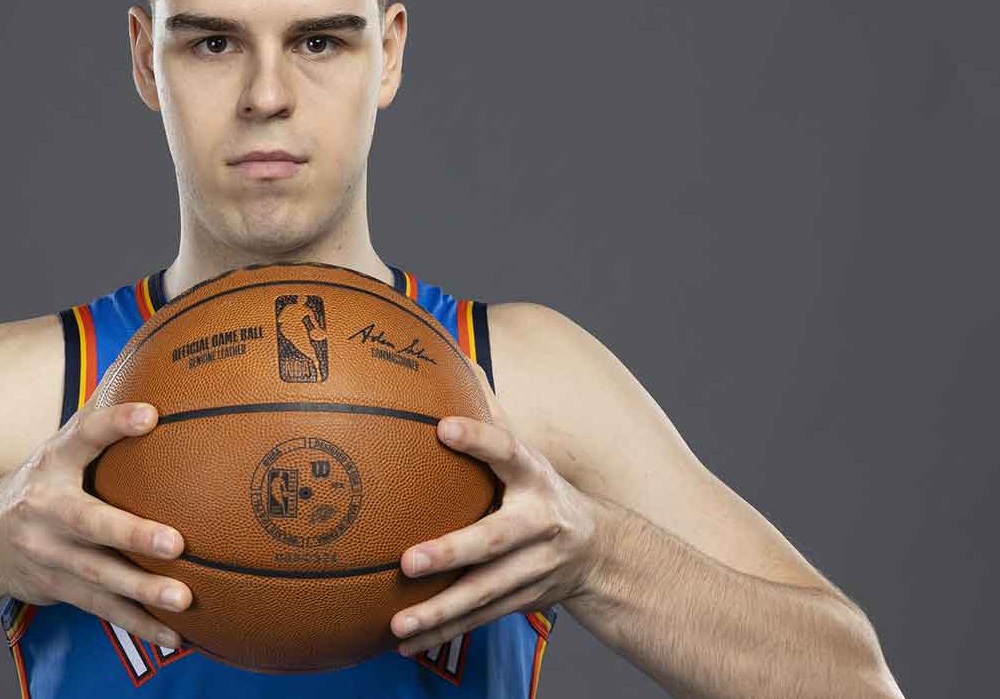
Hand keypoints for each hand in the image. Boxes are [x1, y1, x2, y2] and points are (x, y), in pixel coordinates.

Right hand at [0, 398, 191, 648]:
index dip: (114, 423)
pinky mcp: (58, 589)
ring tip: (184, 598)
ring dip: (142, 590)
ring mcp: (49, 555)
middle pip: (89, 522)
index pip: (82, 435)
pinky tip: (175, 634)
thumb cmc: (38, 483)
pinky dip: (138, 624)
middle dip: (131, 534)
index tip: (150, 414)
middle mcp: (46, 510)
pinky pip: (102, 608)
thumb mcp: (58, 447)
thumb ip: (101, 421)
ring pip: (99, 575)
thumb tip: (158, 375)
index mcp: (52, 464)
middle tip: (175, 541)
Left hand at [391, 365, 604, 655]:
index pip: (509, 451)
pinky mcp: (521, 601)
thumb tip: (449, 357)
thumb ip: (489, 413)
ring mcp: (533, 570)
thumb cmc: (540, 489)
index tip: (443, 427)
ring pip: (484, 593)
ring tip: (398, 621)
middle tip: (409, 561)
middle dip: (453, 552)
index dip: (480, 439)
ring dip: (440, 611)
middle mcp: (539, 525)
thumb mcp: (526, 453)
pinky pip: (478, 619)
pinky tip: (403, 642)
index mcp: (536, 477)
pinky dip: (442, 633)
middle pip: (495, 540)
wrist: (601, 554)